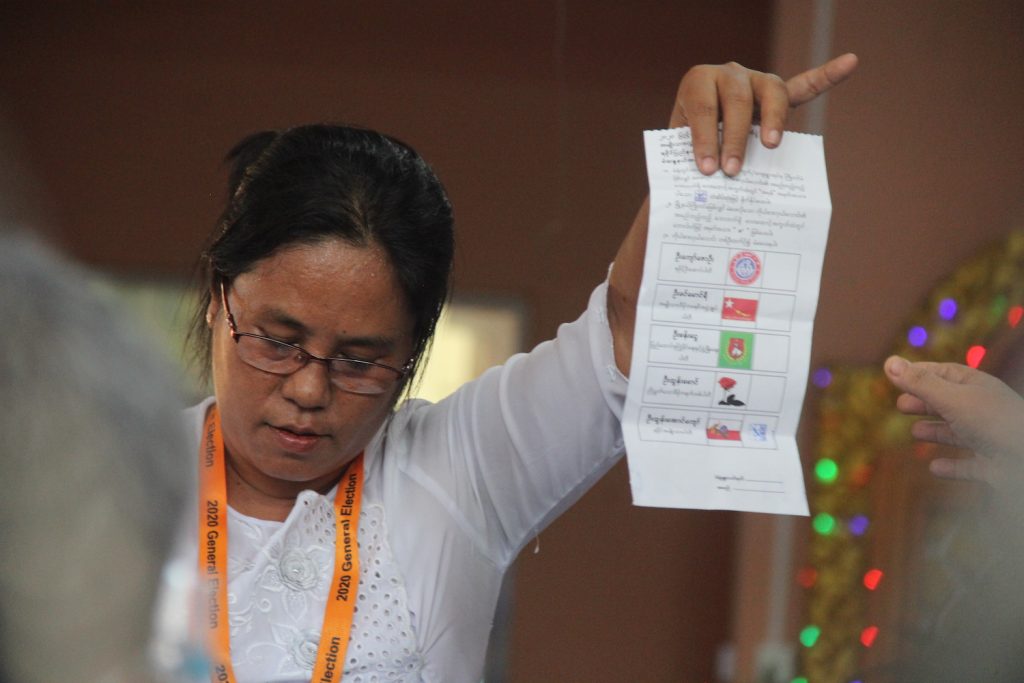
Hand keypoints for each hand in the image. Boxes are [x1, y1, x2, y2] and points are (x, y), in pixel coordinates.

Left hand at [672, 53, 858, 175]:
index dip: (704, 138)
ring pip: (771, 92)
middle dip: (733, 137)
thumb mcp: (680, 149)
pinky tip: (850, 62)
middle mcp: (728, 74)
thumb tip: (702, 195)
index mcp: (698, 83)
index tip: (707, 169)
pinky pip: (805, 86)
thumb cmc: (686, 144)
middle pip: (737, 100)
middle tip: (731, 171)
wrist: (693, 134)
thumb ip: (691, 162)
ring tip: (771, 145)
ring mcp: (756, 81)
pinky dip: (828, 75)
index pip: (704, 108)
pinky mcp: (778, 94)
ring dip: (773, 120)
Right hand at [884, 355, 1023, 486]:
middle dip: (924, 403)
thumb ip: (920, 384)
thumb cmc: (994, 422)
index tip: (897, 374)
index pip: (944, 373)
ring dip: (936, 432)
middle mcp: (982, 409)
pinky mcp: (991, 466)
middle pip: (948, 402)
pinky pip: (968, 465)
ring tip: (915, 433)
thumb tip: (888, 362)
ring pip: (957, 433)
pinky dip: (951, 466)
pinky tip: (935, 468)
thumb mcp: (951, 398)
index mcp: (976, 387)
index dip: (920, 373)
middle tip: (900, 405)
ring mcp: (988, 438)